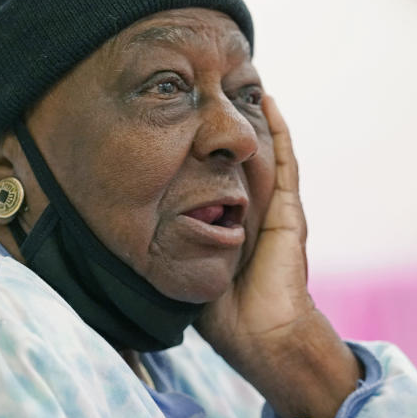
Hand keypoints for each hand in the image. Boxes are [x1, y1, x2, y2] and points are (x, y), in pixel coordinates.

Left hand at [195, 96, 360, 417]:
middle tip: (216, 82)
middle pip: (242, 153)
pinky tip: (268, 102)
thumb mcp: (185, 267)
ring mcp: (275, 207)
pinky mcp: (288, 211)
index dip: (207, 144)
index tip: (187, 113)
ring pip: (263, 150)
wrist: (261, 337)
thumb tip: (128, 231)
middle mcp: (254, 209)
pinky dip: (279, 130)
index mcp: (232, 222)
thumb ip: (168, 246)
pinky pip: (284, 162)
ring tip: (243, 80)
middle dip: (232, 119)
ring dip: (255, 115)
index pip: (219, 172)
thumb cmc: (222, 313)